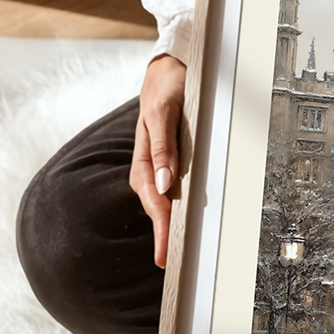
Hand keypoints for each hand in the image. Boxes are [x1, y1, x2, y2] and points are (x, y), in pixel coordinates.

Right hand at [130, 54, 186, 267]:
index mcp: (146, 157)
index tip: (164, 255)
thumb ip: (162, 145)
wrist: (171, 66)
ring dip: (171, 226)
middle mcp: (153, 166)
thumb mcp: (164, 110)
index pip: (154, 201)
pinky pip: (176, 190)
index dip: (160, 229)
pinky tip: (187, 222)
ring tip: (178, 253)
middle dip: (164, 236)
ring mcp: (163, 165)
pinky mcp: (174, 161)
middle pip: (158, 208)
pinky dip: (179, 209)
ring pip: (166, 202)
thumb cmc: (167, 85)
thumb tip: (165, 184)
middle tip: (173, 266)